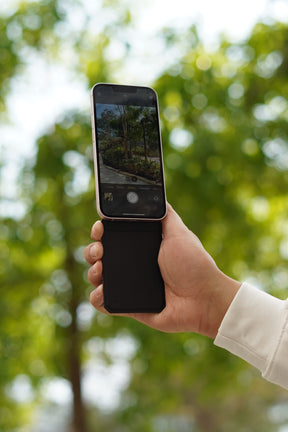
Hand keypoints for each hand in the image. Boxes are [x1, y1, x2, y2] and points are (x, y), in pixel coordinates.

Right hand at [84, 204, 240, 337]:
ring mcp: (129, 285)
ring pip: (98, 277)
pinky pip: (104, 303)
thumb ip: (165, 214)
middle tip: (99, 250)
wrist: (203, 298)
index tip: (100, 227)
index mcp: (142, 246)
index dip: (101, 231)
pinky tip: (102, 291)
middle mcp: (132, 264)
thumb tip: (155, 193)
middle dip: (92, 250)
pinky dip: (97, 298)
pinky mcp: (128, 306)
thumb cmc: (194, 264)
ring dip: (92, 272)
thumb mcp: (179, 233)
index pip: (113, 235)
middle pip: (100, 255)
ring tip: (101, 269)